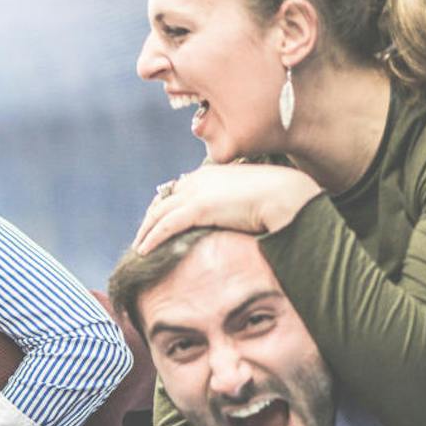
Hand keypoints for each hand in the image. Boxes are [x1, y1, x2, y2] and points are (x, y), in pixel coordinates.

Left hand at [134, 163, 320, 253]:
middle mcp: (198, 180)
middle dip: (150, 220)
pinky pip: (165, 225)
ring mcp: (196, 192)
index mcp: (209, 174)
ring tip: (139, 247)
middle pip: (163, 201)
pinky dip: (152, 238)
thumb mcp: (248, 195)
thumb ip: (231, 202)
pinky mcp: (197, 208)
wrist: (286, 195)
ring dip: (145, 231)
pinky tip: (144, 251)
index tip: (157, 222)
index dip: (164, 207)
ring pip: (159, 213)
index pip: (177, 190)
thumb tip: (229, 217)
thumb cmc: (276, 198)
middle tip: (142, 237)